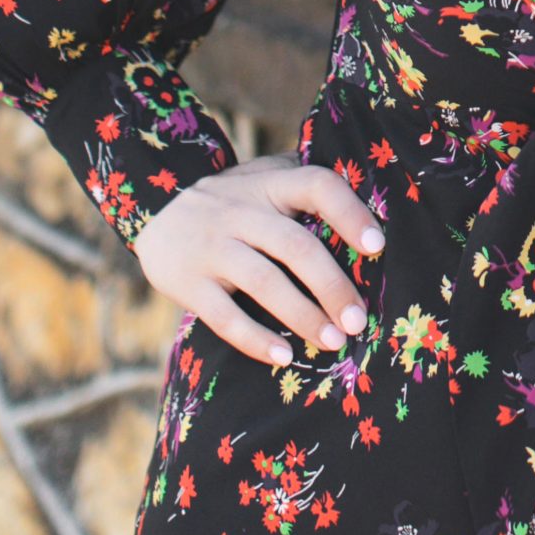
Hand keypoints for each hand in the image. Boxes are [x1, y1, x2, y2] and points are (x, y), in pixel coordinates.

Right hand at [133, 152, 386, 368]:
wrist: (155, 212)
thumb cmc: (233, 200)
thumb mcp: (263, 178)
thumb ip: (303, 184)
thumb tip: (374, 201)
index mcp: (269, 182)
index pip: (316, 185)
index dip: (349, 212)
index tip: (378, 247)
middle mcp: (240, 210)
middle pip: (295, 245)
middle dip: (332, 285)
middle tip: (359, 321)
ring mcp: (212, 245)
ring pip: (264, 282)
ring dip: (303, 316)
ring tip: (334, 342)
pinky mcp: (188, 281)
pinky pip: (224, 315)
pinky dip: (255, 338)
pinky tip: (284, 357)